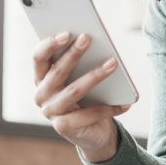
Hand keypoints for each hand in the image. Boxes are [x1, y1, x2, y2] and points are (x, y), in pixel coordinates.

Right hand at [32, 31, 130, 161]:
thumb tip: (92, 40)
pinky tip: (126, 102)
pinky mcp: (64, 127)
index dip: (49, 44)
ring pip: (74, 90)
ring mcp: (51, 112)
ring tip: (113, 63)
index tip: (66, 32)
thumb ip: (82, 61)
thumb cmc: (87, 96)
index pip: (39, 58)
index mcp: (41, 78)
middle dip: (73, 53)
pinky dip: (110, 107)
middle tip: (87, 38)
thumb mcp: (81, 77)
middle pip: (57, 71)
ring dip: (95, 75)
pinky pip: (90, 114)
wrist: (92, 131)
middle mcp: (41, 95)